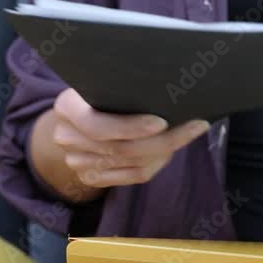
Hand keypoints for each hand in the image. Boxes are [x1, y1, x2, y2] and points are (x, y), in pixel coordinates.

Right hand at [51, 88, 209, 187]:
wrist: (76, 119)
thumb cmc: (99, 94)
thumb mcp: (102, 84)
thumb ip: (121, 90)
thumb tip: (167, 91)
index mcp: (66, 107)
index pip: (97, 126)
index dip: (130, 127)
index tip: (162, 122)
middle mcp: (66, 137)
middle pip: (121, 148)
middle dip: (163, 140)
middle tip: (195, 126)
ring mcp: (77, 162)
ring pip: (133, 164)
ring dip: (165, 151)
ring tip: (189, 133)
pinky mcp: (92, 178)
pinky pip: (134, 176)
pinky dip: (158, 164)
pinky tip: (172, 149)